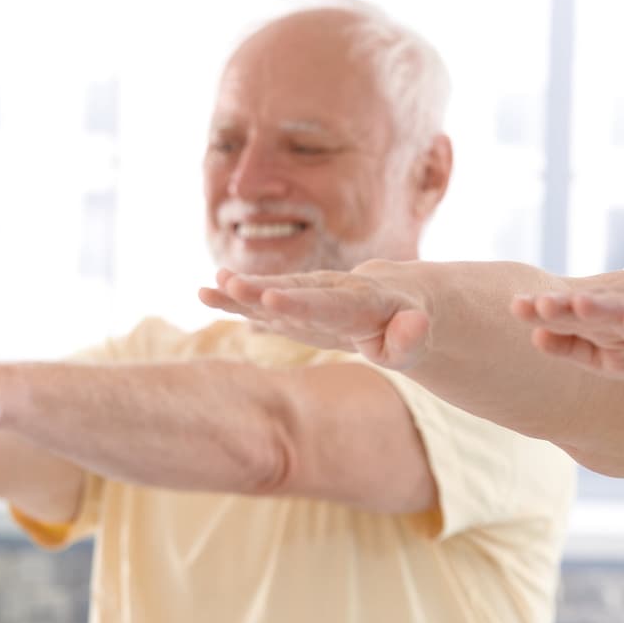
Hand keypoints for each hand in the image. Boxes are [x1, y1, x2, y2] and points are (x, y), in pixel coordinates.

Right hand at [201, 261, 434, 369]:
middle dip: (260, 288)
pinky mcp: (295, 305)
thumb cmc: (407, 327)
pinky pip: (264, 302)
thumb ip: (411, 337)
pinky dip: (239, 299)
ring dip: (241, 291)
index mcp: (361, 300)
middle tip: (228, 283)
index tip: (271, 298)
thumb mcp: (417, 340)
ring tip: (207, 288)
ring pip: (273, 291)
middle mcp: (331, 290)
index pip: (328, 303)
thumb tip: (415, 324)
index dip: (300, 302)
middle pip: (293, 289)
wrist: (393, 300)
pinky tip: (209, 293)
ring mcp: (309, 295)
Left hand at [512, 266, 623, 378]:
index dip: (547, 313)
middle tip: (530, 303)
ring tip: (576, 306)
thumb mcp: (621, 347)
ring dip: (602, 308)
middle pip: (593, 308)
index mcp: (613, 317)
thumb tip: (536, 338)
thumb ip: (580, 344)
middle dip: (563, 307)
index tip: (515, 306)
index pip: (574, 317)